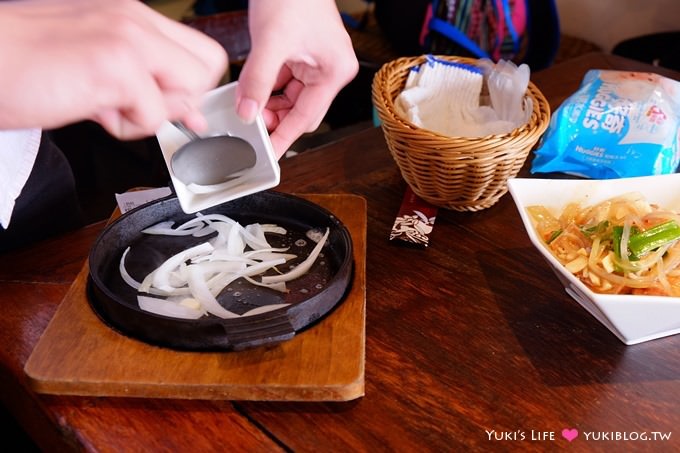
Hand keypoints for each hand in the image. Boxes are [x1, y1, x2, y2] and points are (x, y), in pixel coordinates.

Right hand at [0, 0, 226, 138]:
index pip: (201, 51)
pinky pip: (154, 115)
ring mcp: (128, 38)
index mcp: (131, 16)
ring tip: (108, 106)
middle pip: (208, 68)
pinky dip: (126, 127)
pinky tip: (93, 111)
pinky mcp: (115, 64)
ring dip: (153, 113)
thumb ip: (145, 84)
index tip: (169, 103)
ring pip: (190, 90)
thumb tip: (188, 112)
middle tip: (138, 104)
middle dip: (182, 99)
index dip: (192, 85)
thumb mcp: (95, 69)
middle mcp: (134, 18)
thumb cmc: (23, 65)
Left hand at [236, 0, 358, 157]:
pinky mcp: (303, 56)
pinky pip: (284, 82)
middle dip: (274, 119)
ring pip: (290, 99)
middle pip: (300, 112)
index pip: (307, 118)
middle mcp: (329, 71)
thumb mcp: (270, 41)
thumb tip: (247, 112)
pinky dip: (268, 88)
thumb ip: (257, 81)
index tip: (267, 154)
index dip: (284, 138)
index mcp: (333, 72)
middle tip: (249, 124)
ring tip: (248, 105)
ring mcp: (317, 64)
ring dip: (269, 104)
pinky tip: (252, 89)